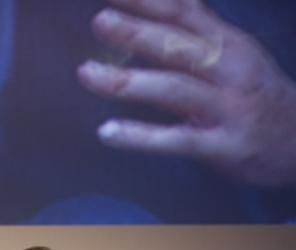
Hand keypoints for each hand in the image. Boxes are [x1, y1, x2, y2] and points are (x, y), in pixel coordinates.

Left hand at [77, 0, 295, 186]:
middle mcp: (228, 70)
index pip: (184, 13)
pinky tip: (107, 131)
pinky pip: (176, 140)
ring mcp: (225, 108)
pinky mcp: (220, 145)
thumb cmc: (252, 92)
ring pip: (174, 89)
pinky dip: (140, 136)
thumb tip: (158, 0)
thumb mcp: (231, 52)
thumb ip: (196, 28)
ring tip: (87, 73)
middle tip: (100, 21)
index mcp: (227, 43)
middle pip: (178, 46)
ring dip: (128, 82)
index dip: (148, 0)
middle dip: (137, 32)